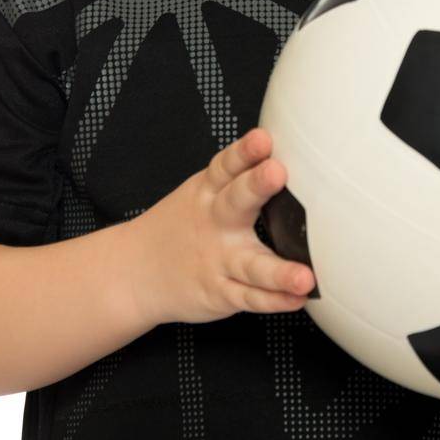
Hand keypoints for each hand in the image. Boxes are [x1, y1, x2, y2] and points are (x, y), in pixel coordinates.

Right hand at [135, 127, 314, 326]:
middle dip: (256, 185)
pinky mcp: (220, 293)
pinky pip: (249, 298)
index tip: (263, 139)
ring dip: (278, 272)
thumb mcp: (203, 191)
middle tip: (277, 172)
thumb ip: (241, 173)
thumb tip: (294, 147)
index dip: (245, 151)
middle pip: (236, 201)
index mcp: (209, 191)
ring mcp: (218, 261)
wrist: (135, 272)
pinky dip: (273, 300)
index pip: (227, 166)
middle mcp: (215, 223)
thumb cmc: (185, 225)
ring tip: (304, 277)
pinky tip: (296, 299)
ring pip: (250, 264)